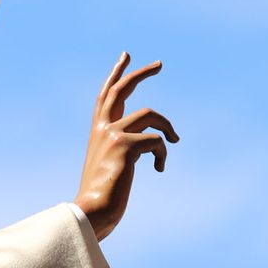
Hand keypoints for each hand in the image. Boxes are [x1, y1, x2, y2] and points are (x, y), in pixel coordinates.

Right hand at [76, 52, 178, 240]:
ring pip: (151, 114)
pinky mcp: (126, 146)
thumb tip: (149, 143)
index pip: (107, 94)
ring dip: (168, 127)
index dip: (117, 74)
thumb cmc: (101, 196)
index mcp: (98, 131)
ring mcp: (113, 134)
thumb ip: (121, 148)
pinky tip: (159, 169)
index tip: (127, 56)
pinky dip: (163, 154)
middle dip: (142, 73)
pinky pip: (158, 141)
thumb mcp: (109, 165)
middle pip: (123, 88)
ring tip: (175, 140)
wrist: (92, 211)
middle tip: (160, 64)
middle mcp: (103, 127)